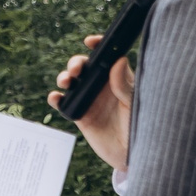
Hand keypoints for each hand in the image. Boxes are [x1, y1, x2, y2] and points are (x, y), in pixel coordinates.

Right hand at [51, 33, 133, 172]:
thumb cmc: (139, 126)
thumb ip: (124, 85)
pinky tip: (56, 97)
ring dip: (65, 77)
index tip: (90, 41)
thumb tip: (119, 60)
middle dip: (76, 63)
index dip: (98, 45)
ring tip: (67, 81)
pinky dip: (56, 99)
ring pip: (72, 82)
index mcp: (118, 77)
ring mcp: (89, 99)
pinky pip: (64, 103)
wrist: (131, 154)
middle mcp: (102, 85)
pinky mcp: (79, 114)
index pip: (107, 56)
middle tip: (76, 69)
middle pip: (85, 66)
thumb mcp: (133, 104)